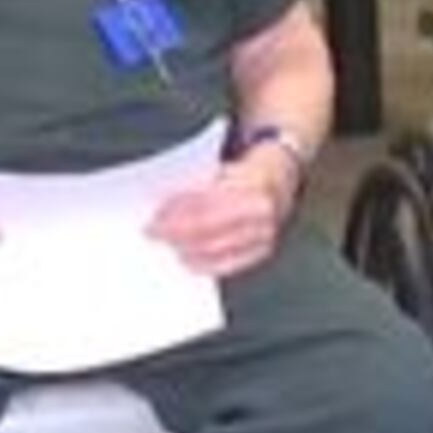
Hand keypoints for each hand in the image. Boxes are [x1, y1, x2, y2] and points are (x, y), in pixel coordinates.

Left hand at [149, 145, 299, 279]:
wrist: (279, 178)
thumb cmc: (241, 173)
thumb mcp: (221, 168)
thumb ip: (195, 185)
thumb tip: (161, 208)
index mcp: (252, 184)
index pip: (206, 203)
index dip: (178, 214)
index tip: (154, 219)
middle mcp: (263, 212)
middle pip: (210, 229)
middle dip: (177, 233)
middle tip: (153, 234)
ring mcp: (266, 234)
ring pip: (218, 250)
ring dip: (187, 250)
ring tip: (168, 246)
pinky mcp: (263, 251)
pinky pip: (229, 264)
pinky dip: (204, 264)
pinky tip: (187, 260)